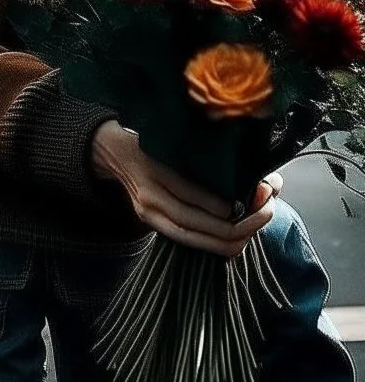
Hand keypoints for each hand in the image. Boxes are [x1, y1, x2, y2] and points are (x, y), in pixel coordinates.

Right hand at [91, 120, 278, 258]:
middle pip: (197, 222)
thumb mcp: (176, 139)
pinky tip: (238, 236)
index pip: (195, 193)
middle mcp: (150, 195)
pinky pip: (188, 241)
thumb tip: (258, 171)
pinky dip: (216, 243)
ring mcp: (149, 214)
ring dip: (231, 237)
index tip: (262, 192)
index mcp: (155, 168)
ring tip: (257, 223)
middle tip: (268, 210)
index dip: (231, 200)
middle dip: (240, 222)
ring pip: (195, 238)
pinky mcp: (151, 224)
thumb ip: (210, 155)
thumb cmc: (152, 139)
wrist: (112, 151)